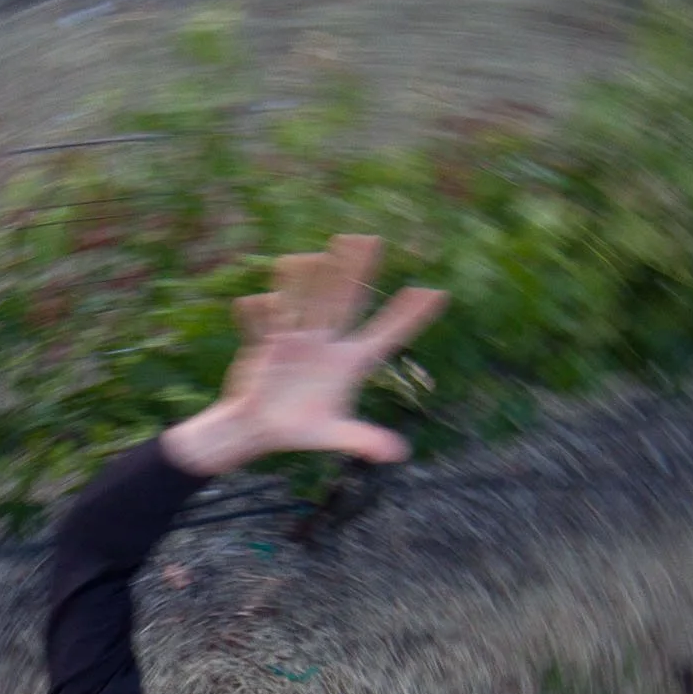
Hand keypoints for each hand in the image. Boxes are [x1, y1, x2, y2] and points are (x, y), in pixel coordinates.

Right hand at [162, 234, 447, 477]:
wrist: (258, 429)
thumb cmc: (298, 430)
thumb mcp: (333, 435)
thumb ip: (364, 440)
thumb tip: (399, 453)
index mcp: (350, 363)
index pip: (386, 335)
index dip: (409, 317)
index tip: (435, 294)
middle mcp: (327, 344)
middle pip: (346, 302)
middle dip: (357, 272)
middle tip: (371, 240)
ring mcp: (297, 341)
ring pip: (307, 303)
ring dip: (310, 280)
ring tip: (315, 256)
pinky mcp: (268, 347)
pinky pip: (265, 327)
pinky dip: (260, 316)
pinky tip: (257, 304)